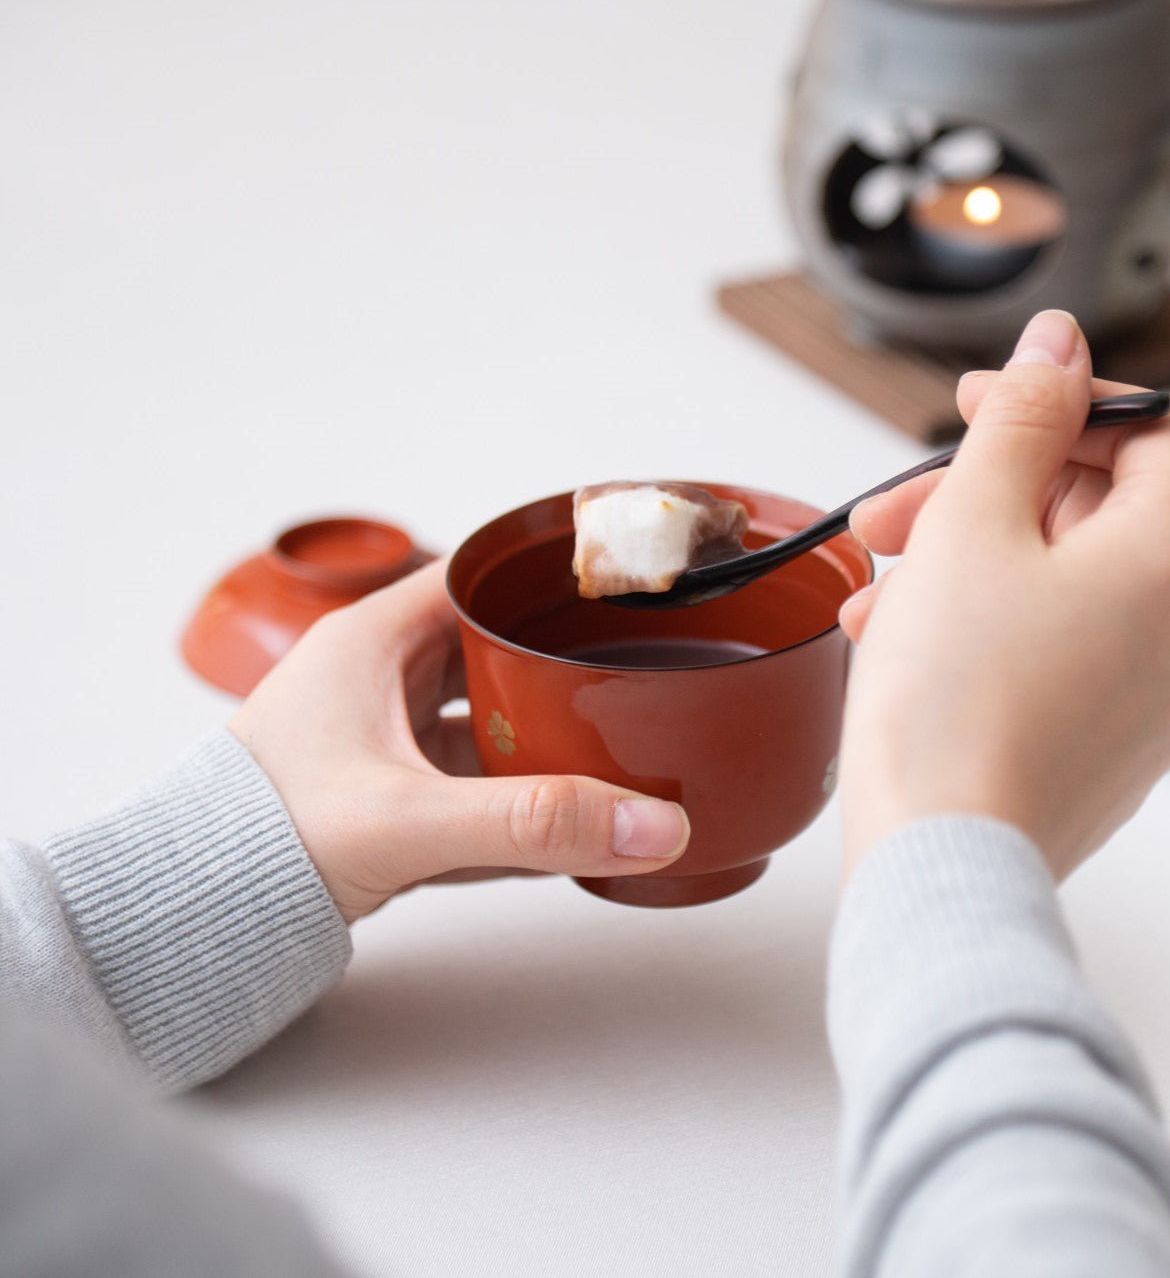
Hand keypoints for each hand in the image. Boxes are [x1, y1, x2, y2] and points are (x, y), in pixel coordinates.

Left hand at [227, 560, 689, 921]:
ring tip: (613, 739)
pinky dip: (515, 788)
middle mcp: (378, 678)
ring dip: (539, 729)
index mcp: (372, 641)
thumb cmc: (266, 837)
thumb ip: (532, 823)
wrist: (198, 914)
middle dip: (555, 662)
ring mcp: (382, 736)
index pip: (474, 577)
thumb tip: (649, 825)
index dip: (541, 579)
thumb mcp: (412, 819)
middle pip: (490, 645)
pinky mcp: (386, 792)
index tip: (609, 591)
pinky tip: (564, 810)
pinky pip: (470, 776)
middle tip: (625, 670)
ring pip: (485, 714)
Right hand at [837, 310, 1169, 880]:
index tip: (976, 409)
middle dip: (983, 495)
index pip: (1150, 430)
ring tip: (879, 596)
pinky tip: (907, 642)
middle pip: (1094, 509)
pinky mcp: (1112, 742)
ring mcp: (1157, 693)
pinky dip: (989, 626)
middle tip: (893, 515)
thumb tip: (1060, 345)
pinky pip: (1059, 648)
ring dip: (968, 563)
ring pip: (1064, 582)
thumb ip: (1021, 418)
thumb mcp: (972, 523)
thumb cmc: (953, 704)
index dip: (1057, 402)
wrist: (942, 860)